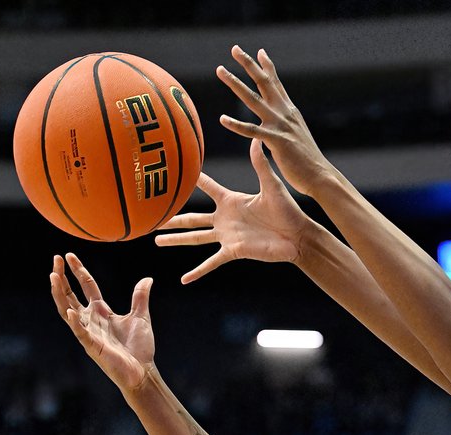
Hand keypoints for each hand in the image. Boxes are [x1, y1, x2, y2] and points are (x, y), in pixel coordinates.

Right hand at [51, 253, 154, 393]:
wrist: (142, 370)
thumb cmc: (139, 347)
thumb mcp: (141, 317)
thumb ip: (140, 297)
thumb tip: (147, 279)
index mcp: (101, 311)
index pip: (86, 286)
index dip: (78, 271)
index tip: (69, 256)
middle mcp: (91, 319)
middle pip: (70, 295)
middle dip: (62, 278)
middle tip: (55, 260)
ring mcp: (89, 332)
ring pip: (67, 310)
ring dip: (60, 294)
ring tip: (53, 277)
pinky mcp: (92, 346)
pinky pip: (80, 333)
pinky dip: (75, 322)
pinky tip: (70, 311)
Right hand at [156, 140, 311, 283]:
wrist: (298, 235)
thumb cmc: (288, 210)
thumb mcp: (271, 185)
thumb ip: (260, 164)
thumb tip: (257, 139)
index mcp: (232, 201)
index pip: (206, 187)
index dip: (191, 180)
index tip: (172, 172)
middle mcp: (225, 218)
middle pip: (192, 217)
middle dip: (172, 216)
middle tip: (153, 214)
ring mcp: (227, 236)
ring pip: (195, 238)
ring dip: (176, 240)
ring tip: (157, 240)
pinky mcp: (233, 251)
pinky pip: (211, 263)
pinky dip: (198, 272)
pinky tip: (184, 280)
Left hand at [216, 45, 333, 196]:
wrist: (320, 175)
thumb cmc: (307, 160)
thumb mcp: (296, 136)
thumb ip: (285, 126)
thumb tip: (278, 124)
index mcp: (290, 112)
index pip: (277, 84)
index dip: (268, 67)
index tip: (260, 51)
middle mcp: (284, 113)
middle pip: (264, 82)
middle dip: (248, 64)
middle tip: (234, 48)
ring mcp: (280, 126)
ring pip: (253, 99)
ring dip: (235, 83)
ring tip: (220, 70)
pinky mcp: (276, 141)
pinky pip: (252, 131)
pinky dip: (236, 125)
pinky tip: (222, 119)